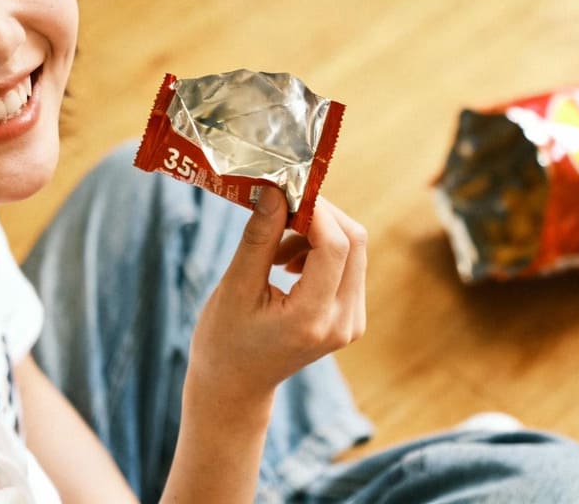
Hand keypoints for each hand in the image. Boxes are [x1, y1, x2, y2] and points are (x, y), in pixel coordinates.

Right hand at [184, 188, 367, 413]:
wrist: (235, 388)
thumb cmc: (225, 342)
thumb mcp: (235, 288)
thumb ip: (260, 238)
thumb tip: (276, 191)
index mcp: (312, 319)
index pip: (335, 246)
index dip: (315, 209)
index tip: (284, 190)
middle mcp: (342, 322)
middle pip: (354, 242)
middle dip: (319, 214)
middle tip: (279, 207)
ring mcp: (351, 322)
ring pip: (353, 250)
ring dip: (317, 233)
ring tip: (274, 249)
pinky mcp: (350, 318)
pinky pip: (348, 265)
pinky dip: (321, 250)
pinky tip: (286, 262)